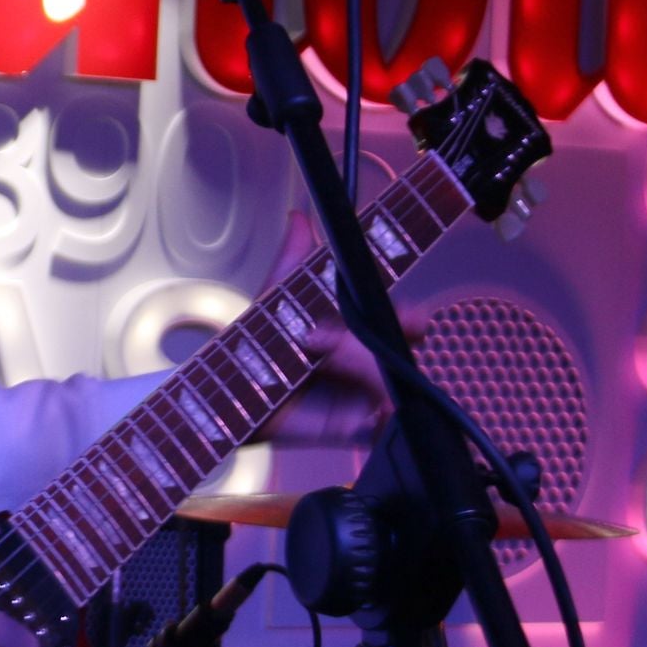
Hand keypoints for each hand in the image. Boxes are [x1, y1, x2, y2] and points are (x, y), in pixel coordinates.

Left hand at [252, 212, 392, 446]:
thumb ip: (292, 261)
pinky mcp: (354, 428)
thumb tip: (298, 218)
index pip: (396, 320)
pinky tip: (366, 416)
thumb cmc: (259, 346)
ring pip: (390, 385)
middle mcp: (365, 360)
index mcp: (353, 328)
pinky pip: (381, 426)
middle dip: (392, 347)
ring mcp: (364, 395)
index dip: (410, 319)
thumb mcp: (277, 300)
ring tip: (331, 365)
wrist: (232, 393)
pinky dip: (376, 420)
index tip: (415, 319)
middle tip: (366, 345)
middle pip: (400, 353)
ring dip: (365, 372)